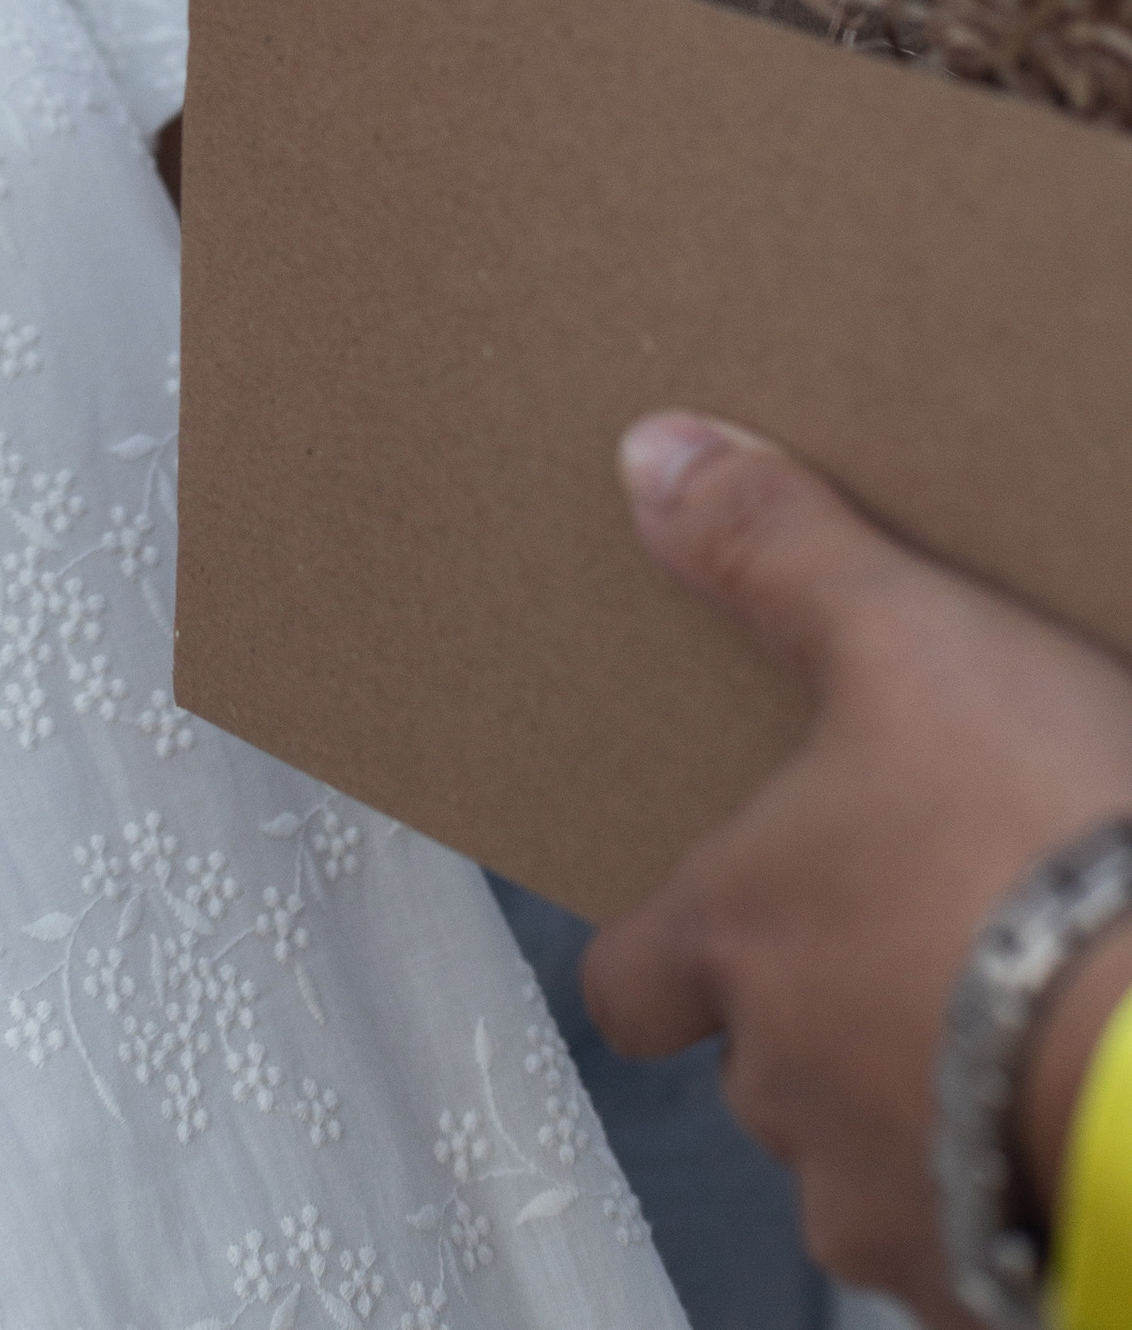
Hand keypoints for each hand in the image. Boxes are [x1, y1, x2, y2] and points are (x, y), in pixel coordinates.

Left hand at [583, 414, 1131, 1319]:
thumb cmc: (1047, 845)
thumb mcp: (912, 642)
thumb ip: (779, 551)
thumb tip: (652, 459)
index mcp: (741, 939)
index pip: (631, 983)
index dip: (667, 958)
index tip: (719, 925)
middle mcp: (785, 1086)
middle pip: (762, 1068)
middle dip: (827, 1021)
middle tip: (924, 953)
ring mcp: (894, 1200)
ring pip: (869, 1164)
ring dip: (923, 1109)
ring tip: (1016, 1029)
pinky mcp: (1000, 1279)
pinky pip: (979, 1241)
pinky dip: (1013, 1190)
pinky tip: (1075, 1113)